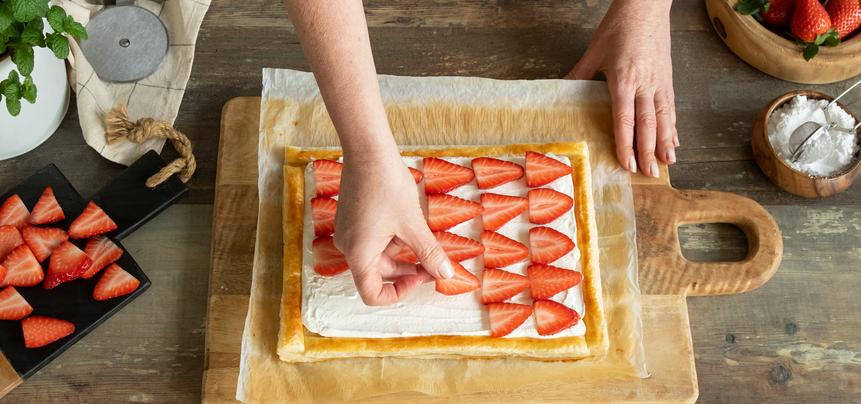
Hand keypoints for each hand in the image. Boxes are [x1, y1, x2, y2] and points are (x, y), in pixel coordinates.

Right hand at [334, 147, 453, 305]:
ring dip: (402, 253)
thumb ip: (429, 253)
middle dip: (407, 271)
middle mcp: (348, 247)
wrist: (368, 150)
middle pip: (378, 275)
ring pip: (378, 256)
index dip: (399, 293)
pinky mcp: (352, 219)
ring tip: (422, 234)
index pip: (372, 294)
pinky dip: (392, 238)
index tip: (421, 276)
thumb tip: (446, 275)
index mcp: (359, 254)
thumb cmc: (387, 185)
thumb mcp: (413, 224)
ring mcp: (348, 232)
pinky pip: (372, 239)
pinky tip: (408, 222)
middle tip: (433, 261)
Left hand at [567, 0, 677, 176]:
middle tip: (649, 175)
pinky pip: (672, 107)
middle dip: (648, 152)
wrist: (647, 6)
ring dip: (666, 143)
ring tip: (668, 164)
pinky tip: (675, 141)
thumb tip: (559, 89)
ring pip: (665, 118)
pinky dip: (674, 126)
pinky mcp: (668, 78)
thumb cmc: (619, 27)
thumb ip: (578, 74)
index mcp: (624, 79)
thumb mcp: (594, 51)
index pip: (625, 119)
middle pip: (648, 124)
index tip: (627, 164)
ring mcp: (660, 82)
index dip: (626, 144)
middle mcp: (645, 84)